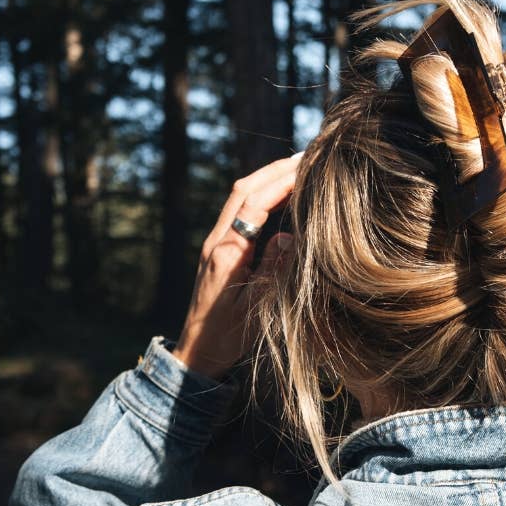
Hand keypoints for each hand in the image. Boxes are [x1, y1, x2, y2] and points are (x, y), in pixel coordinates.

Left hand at [173, 152, 300, 380]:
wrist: (197, 351)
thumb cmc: (228, 337)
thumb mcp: (257, 309)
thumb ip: (273, 271)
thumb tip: (289, 235)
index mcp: (227, 254)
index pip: (254, 204)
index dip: (281, 182)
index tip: (308, 167)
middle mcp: (217, 241)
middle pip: (243, 190)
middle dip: (275, 169)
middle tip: (308, 154)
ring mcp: (215, 243)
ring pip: (239, 196)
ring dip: (267, 177)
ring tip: (298, 165)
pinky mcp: (218, 248)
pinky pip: (239, 210)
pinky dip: (261, 193)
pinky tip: (281, 193)